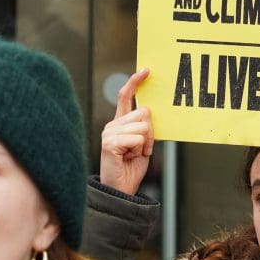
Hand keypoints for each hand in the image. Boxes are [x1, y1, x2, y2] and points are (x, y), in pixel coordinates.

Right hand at [99, 68, 153, 196]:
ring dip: (145, 144)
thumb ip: (145, 127)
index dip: (135, 82)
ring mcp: (109, 132)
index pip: (126, 96)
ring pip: (142, 126)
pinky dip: (138, 150)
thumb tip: (148, 109)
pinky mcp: (109, 143)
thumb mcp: (143, 144)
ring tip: (133, 154)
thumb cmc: (131, 168)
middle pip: (144, 113)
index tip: (146, 70)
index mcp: (120, 122)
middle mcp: (112, 124)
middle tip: (141, 149)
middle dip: (150, 133)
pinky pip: (136, 138)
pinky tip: (128, 157)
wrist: (121, 189)